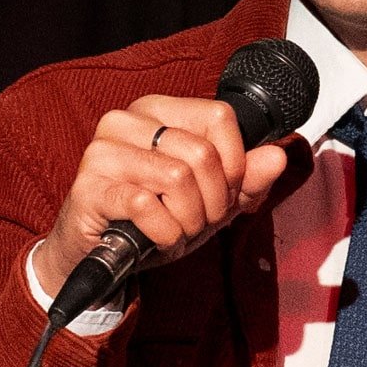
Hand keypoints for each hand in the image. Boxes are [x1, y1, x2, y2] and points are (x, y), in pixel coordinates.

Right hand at [33, 95, 287, 294]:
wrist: (103, 256)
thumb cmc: (157, 218)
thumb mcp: (212, 199)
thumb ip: (247, 178)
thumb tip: (277, 156)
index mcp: (160, 110)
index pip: (220, 117)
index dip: (235, 162)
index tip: (225, 190)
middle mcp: (127, 120)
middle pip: (202, 153)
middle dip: (214, 200)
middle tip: (200, 219)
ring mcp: (103, 151)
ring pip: (177, 178)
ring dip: (190, 219)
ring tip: (178, 228)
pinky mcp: (88, 187)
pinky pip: (146, 207)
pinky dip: (165, 233)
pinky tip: (157, 238)